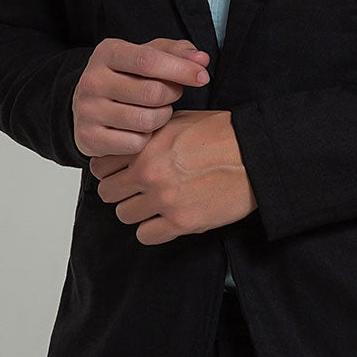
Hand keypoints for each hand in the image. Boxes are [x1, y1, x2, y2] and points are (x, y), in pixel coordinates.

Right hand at [72, 37, 210, 156]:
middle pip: (152, 92)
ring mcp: (87, 110)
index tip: (202, 77)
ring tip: (156, 111)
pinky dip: (145, 139)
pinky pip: (134, 143)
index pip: (149, 60)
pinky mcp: (88, 137)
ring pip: (146, 120)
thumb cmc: (127, 76)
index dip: (181, 70)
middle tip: (170, 95)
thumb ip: (176, 53)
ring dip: (161, 118)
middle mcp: (92, 80)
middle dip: (172, 95)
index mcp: (107, 53)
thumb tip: (201, 60)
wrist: (87, 104)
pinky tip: (140, 129)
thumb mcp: (148, 55)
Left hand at [90, 110, 256, 243]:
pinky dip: (152, 229)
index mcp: (146, 145)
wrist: (255, 154)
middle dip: (121, 191)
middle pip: (108, 192)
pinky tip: (166, 218)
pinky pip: (146, 235)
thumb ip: (149, 136)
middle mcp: (149, 173)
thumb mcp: (178, 121)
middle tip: (137, 190)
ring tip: (155, 204)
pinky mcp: (182, 222)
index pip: (101, 165)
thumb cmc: (222, 134)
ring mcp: (164, 199)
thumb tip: (129, 145)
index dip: (110, 169)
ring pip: (124, 215)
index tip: (121, 172)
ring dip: (137, 211)